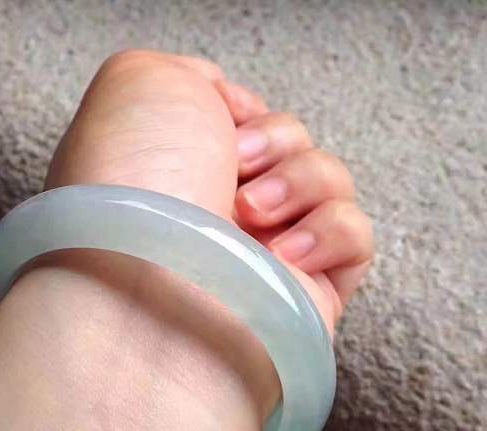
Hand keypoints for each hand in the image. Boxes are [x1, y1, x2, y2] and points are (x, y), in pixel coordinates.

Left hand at [47, 50, 373, 336]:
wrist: (149, 294)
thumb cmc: (135, 187)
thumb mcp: (140, 84)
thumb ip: (188, 76)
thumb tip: (229, 104)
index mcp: (187, 169)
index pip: (246, 121)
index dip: (242, 111)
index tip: (218, 120)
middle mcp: (225, 211)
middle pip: (294, 144)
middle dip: (272, 142)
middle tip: (235, 168)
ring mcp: (269, 251)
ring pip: (331, 182)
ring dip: (299, 183)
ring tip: (252, 215)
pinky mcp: (311, 291)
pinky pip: (356, 236)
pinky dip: (328, 232)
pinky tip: (285, 257)